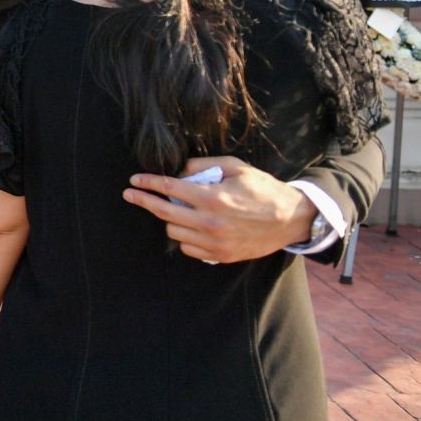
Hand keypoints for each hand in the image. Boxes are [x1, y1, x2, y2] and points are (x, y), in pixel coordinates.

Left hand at [123, 155, 317, 263]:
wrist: (290, 218)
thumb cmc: (262, 189)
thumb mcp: (235, 167)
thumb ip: (203, 165)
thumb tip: (178, 170)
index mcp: (213, 198)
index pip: (169, 189)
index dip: (148, 183)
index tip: (134, 181)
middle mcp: (211, 222)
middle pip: (164, 213)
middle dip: (143, 201)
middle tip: (130, 194)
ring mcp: (215, 242)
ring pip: (174, 232)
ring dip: (169, 219)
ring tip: (177, 209)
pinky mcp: (221, 255)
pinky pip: (188, 248)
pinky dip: (184, 237)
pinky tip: (190, 226)